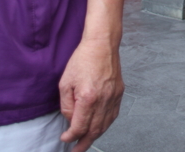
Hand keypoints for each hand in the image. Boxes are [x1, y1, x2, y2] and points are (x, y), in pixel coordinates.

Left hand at [58, 37, 123, 151]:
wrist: (102, 44)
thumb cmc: (82, 59)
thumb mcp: (65, 82)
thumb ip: (66, 105)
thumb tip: (70, 119)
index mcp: (88, 97)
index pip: (79, 126)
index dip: (71, 136)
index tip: (65, 138)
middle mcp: (103, 100)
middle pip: (94, 130)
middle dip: (84, 143)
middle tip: (76, 151)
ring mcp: (113, 96)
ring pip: (105, 125)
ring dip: (96, 136)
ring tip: (87, 143)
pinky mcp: (119, 92)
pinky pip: (113, 115)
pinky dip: (106, 125)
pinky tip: (100, 127)